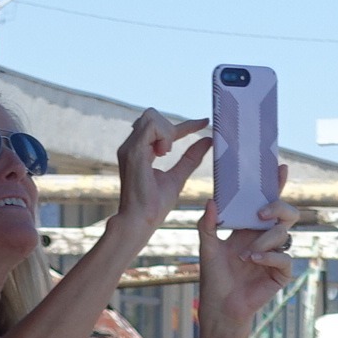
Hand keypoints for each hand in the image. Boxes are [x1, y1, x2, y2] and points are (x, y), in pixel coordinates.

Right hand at [109, 109, 210, 243]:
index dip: (185, 125)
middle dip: (170, 128)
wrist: (139, 222)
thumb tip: (207, 141)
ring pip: (151, 117)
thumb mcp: (177, 178)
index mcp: (140, 152)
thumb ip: (190, 159)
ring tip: (166, 155)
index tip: (205, 123)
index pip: (161, 128)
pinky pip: (151, 126)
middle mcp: (131, 147)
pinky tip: (164, 153)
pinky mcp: (133, 152)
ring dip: (166, 132)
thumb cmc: (153, 207)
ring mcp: (129, 148)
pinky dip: (164, 136)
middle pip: (152, 115)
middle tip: (171, 152)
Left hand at [196, 176, 296, 337]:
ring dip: (264, 241)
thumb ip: (207, 224)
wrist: (220, 306)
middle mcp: (266, 238)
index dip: (276, 185)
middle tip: (260, 213)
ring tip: (246, 255)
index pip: (268, 203)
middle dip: (278, 207)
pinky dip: (270, 257)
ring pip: (284, 234)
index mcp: (251, 229)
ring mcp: (276, 255)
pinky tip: (254, 261)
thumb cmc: (214, 277)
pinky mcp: (281, 273)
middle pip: (287, 213)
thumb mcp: (207, 247)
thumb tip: (211, 201)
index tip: (280, 169)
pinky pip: (285, 258)